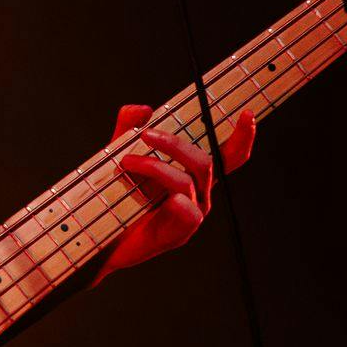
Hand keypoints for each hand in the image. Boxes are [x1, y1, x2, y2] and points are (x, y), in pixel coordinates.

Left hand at [92, 103, 255, 282]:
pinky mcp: (177, 234)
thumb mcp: (117, 154)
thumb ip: (127, 127)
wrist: (99, 237)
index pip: (227, 155)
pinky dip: (180, 202)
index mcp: (192, 174)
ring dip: (156, 167)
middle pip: (204, 162)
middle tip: (145, 135)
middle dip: (175, 144)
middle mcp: (198, 194)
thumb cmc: (114, 195)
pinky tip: (168, 199)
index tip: (247, 114)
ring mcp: (190, 214)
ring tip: (127, 162)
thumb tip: (143, 109)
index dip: (242, 136)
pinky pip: (189, 214)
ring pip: (187, 182)